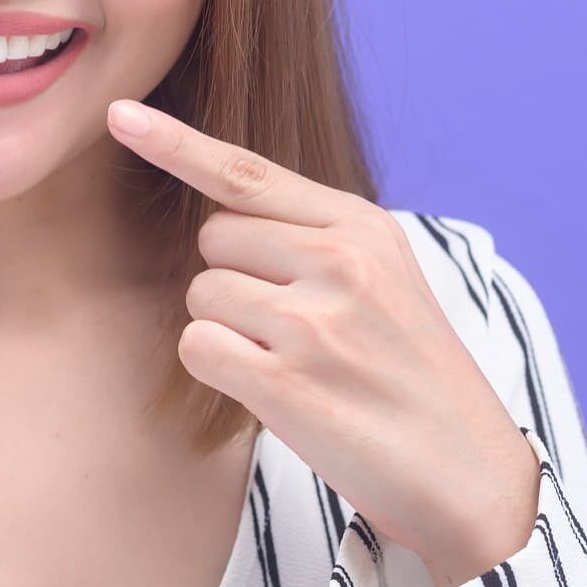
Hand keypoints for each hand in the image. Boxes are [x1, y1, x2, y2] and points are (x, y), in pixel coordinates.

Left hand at [106, 99, 540, 586]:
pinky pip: (197, 346)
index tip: (119, 115)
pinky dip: (219, 369)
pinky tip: (273, 390)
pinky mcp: (287, 385)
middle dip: (232, 278)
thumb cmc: (409, 369)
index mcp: (361, 226)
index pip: (246, 173)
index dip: (175, 142)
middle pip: (211, 238)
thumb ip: (310, 232)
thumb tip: (220, 209)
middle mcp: (338, 262)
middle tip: (293, 326)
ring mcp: (313, 323)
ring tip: (296, 362)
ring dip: (227, 329)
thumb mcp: (384, 274)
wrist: (467, 471)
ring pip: (201, 293)